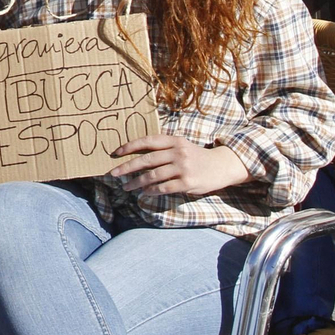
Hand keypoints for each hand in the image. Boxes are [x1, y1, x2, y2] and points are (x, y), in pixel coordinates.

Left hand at [109, 135, 250, 196]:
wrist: (222, 166)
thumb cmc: (195, 156)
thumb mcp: (181, 146)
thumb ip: (163, 149)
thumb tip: (136, 155)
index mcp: (174, 141)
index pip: (147, 141)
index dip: (130, 146)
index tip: (116, 152)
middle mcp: (178, 153)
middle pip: (147, 160)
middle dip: (127, 167)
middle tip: (113, 173)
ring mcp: (183, 168)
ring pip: (153, 176)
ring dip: (136, 182)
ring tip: (126, 186)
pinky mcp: (188, 183)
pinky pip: (164, 188)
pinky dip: (152, 191)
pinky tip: (144, 193)